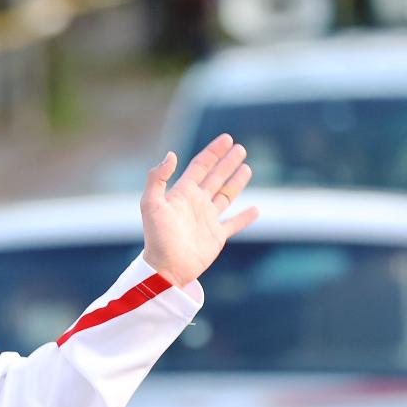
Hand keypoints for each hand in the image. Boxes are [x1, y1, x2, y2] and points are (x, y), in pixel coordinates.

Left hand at [140, 133, 257, 285]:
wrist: (166, 267)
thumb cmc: (157, 237)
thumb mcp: (151, 204)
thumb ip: (158, 179)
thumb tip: (172, 154)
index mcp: (182, 193)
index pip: (200, 166)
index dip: (213, 152)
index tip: (226, 138)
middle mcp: (196, 204)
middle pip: (215, 177)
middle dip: (227, 162)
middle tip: (240, 148)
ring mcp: (207, 220)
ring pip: (225, 196)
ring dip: (236, 182)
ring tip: (247, 168)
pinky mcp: (216, 237)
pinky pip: (234, 224)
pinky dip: (245, 218)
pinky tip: (255, 210)